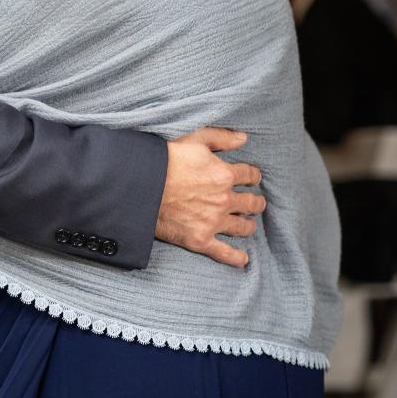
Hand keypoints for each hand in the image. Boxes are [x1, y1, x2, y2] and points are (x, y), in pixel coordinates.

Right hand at [155, 128, 264, 268]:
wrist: (140, 186)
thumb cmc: (164, 159)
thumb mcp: (193, 138)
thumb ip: (221, 138)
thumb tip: (243, 139)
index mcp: (224, 175)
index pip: (250, 176)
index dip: (253, 176)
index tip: (252, 178)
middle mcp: (223, 200)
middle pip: (250, 203)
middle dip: (256, 202)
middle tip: (256, 203)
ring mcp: (213, 222)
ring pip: (242, 227)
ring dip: (248, 225)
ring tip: (248, 224)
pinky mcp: (200, 239)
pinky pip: (224, 252)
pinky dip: (236, 257)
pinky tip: (243, 259)